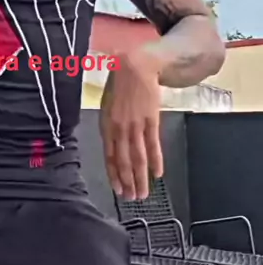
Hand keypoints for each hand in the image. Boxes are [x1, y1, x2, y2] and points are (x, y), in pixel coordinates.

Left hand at [99, 52, 162, 199]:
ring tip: (144, 194)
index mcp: (106, 125)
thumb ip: (110, 125)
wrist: (134, 66)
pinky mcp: (151, 120)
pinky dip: (156, 160)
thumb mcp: (106, 104)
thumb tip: (113, 144)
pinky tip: (158, 174)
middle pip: (124, 161)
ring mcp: (136, 125)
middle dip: (128, 182)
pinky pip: (153, 144)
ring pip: (138, 157)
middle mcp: (119, 128)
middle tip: (132, 199)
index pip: (110, 156)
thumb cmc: (118, 84)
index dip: (114, 174)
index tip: (118, 190)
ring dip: (141, 178)